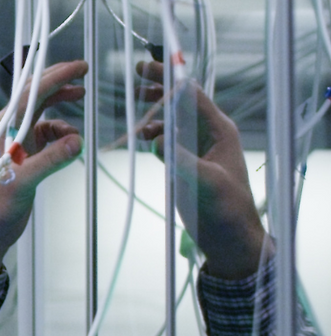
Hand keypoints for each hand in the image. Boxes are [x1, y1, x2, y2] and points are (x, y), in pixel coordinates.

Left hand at [0, 60, 88, 275]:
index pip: (30, 93)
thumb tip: (77, 139)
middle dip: (59, 83)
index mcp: (1, 129)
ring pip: (43, 115)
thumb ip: (51, 160)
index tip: (79, 67)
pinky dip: (61, 135)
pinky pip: (47, 136)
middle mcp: (7, 132)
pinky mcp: (24, 158)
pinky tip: (71, 144)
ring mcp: (16, 144)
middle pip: (35, 97)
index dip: (55, 76)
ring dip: (62, 111)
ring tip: (78, 115)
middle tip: (84, 73)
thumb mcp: (22, 183)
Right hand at [135, 60, 267, 278]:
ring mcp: (198, 148)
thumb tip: (155, 140)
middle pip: (182, 102)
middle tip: (135, 77)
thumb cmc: (225, 210)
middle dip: (159, 88)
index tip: (145, 69)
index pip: (192, 95)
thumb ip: (180, 160)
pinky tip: (142, 138)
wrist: (230, 238)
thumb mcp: (204, 183)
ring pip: (174, 119)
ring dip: (154, 111)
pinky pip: (169, 139)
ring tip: (133, 107)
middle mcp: (210, 134)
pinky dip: (154, 134)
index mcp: (219, 131)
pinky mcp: (188, 162)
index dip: (169, 79)